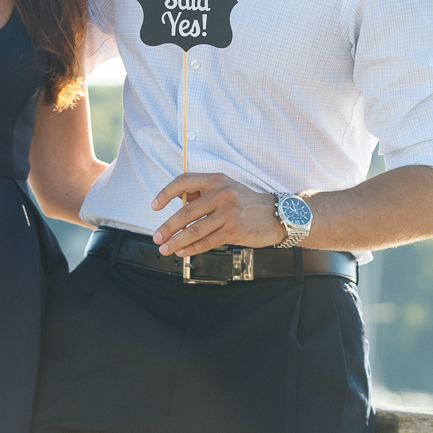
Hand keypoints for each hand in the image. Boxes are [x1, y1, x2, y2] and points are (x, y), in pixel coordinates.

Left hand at [150, 174, 280, 255]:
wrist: (277, 214)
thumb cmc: (247, 202)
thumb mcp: (227, 188)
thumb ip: (203, 194)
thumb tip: (178, 203)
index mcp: (217, 180)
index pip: (184, 181)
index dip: (166, 193)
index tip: (155, 206)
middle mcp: (223, 194)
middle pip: (186, 211)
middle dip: (168, 226)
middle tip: (157, 236)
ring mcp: (229, 213)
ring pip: (195, 230)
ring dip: (176, 241)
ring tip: (165, 248)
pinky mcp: (234, 230)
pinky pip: (207, 242)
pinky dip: (192, 248)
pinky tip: (183, 251)